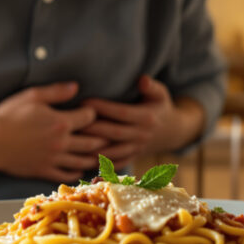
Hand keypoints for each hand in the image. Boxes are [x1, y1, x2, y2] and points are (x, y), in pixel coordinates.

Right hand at [0, 82, 106, 181]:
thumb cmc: (8, 116)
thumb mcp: (31, 96)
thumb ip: (56, 91)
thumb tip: (76, 86)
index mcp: (61, 122)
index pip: (90, 118)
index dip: (92, 113)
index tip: (89, 112)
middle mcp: (62, 143)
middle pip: (92, 142)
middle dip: (100, 137)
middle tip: (105, 134)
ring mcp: (54, 159)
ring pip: (83, 160)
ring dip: (93, 156)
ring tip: (98, 152)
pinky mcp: (44, 170)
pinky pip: (67, 174)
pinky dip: (76, 172)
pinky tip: (78, 168)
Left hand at [81, 76, 203, 166]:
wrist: (171, 132)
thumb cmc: (159, 106)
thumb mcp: (160, 93)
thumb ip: (151, 86)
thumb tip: (142, 79)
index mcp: (147, 118)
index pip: (122, 113)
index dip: (103, 108)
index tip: (84, 102)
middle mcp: (142, 135)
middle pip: (114, 134)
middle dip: (93, 129)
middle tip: (72, 122)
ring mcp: (137, 149)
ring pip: (112, 152)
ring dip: (93, 148)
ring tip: (73, 142)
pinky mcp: (132, 158)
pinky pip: (114, 163)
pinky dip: (99, 163)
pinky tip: (82, 159)